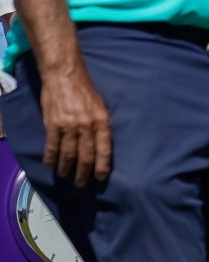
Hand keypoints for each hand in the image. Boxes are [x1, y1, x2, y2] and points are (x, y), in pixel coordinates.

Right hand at [40, 67, 110, 185]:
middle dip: (84, 172)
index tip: (100, 177)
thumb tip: (102, 144)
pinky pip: (52, 146)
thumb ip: (101, 125)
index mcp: (102, 122)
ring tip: (65, 176)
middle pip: (86, 156)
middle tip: (81, 184)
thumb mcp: (101, 107)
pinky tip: (50, 164)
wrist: (65, 77)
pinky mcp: (53, 125)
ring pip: (68, 154)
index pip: (104, 149)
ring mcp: (69, 126)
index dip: (102, 165)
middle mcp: (87, 126)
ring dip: (66, 168)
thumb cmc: (85, 91)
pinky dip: (51, 157)